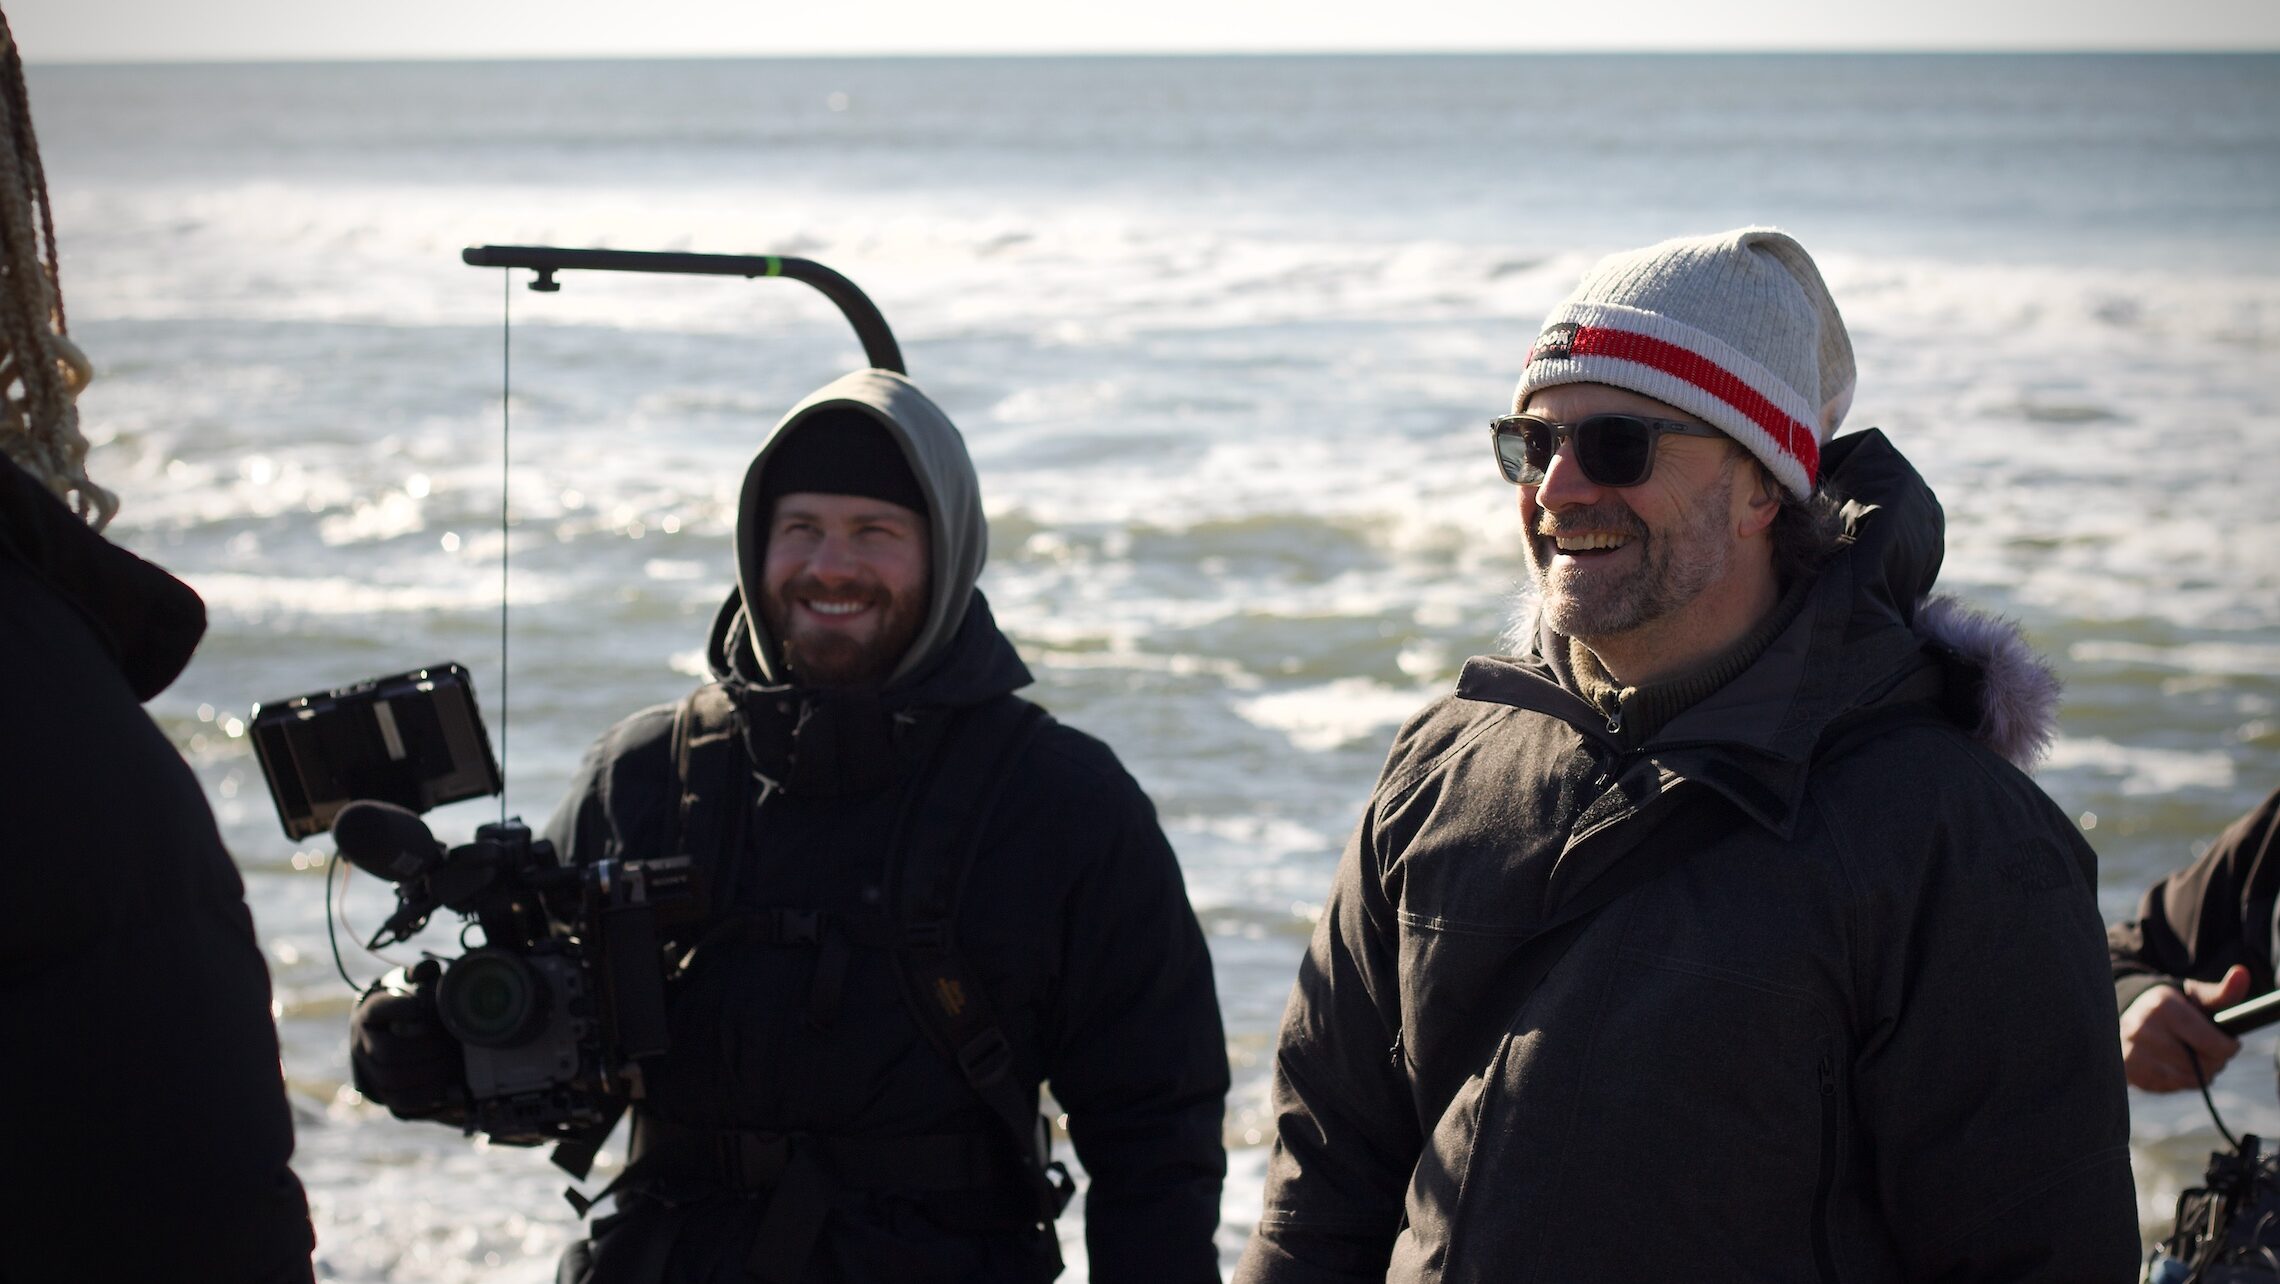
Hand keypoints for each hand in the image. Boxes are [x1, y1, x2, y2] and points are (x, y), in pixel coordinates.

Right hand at [350, 963, 467, 1121]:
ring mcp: (368, 1070)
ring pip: (392, 1078)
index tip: (426, 1006)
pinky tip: (448, 1088)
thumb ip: (420, 974)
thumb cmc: (408, 1005)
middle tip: (453, 1044)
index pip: (379, 1010)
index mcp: (370, 1012)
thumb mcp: (411, 985)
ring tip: (454, 1063)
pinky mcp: (381, 1093)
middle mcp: (362, 1043)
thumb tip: (426, 970)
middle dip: (426, 1049)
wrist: (392, 1035)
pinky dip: (425, 1097)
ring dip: (429, 1072)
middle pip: (389, 1051)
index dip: (403, 1008)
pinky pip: (399, 1102)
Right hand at [2120, 965, 2252, 1092]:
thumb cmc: (2171, 1006)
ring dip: (2200, 1073)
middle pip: (2202, 1064)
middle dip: (2215, 1061)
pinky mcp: (2129, 1071)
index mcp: (2162, 1007)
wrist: (2126, 1014)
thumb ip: (2222, 991)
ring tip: (2196, 1058)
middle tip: (2213, 1051)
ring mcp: (2132, 1052)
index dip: (2228, 1047)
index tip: (2230, 1043)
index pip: (2211, 1043)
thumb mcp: (2194, 996)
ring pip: (2188, 1078)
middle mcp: (2142, 1029)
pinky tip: (2177, 1066)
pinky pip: (2170, 1086)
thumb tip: (2242, 973)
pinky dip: (2181, 1080)